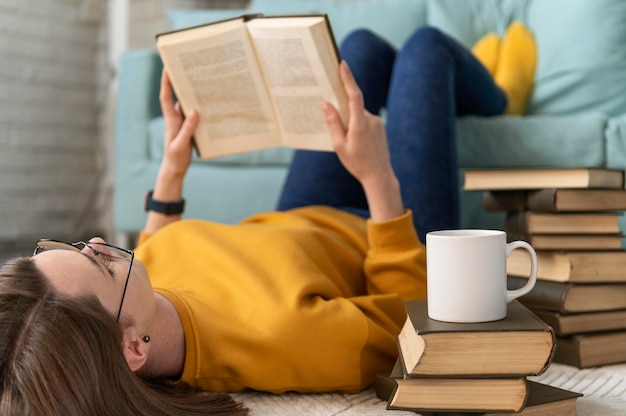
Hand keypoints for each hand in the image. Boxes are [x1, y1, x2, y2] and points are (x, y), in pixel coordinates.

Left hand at [159, 69, 198, 178]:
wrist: (175, 169)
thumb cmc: (175, 158)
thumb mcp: (181, 145)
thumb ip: (187, 129)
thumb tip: (195, 112)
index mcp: (171, 120)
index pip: (165, 97)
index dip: (166, 83)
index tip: (167, 68)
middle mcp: (176, 118)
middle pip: (177, 96)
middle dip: (181, 82)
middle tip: (190, 69)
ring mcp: (183, 123)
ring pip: (188, 105)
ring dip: (194, 95)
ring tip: (203, 83)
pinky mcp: (189, 128)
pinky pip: (195, 115)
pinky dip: (201, 109)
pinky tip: (210, 105)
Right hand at [322, 61, 392, 186]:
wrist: (379, 175)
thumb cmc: (357, 163)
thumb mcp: (339, 145)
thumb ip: (333, 122)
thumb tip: (326, 103)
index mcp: (360, 124)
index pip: (354, 95)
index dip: (348, 79)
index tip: (343, 65)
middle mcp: (371, 120)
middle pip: (353, 107)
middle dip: (343, 113)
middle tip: (338, 129)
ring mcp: (378, 122)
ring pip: (358, 114)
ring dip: (351, 123)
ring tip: (350, 144)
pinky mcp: (381, 126)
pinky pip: (365, 120)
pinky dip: (357, 126)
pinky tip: (357, 143)